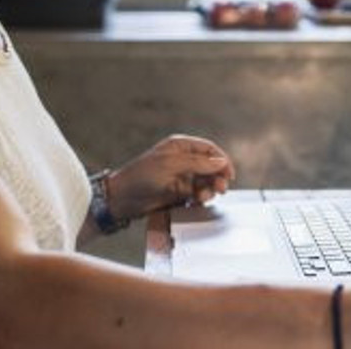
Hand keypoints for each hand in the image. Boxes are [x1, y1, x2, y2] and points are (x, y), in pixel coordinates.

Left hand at [106, 135, 235, 220]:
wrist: (122, 199)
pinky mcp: (178, 193)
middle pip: (210, 167)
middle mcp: (182, 160)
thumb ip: (198, 163)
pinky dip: (199, 198)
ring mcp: (181, 177)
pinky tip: (195, 202)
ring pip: (205, 182)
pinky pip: (197, 194)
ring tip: (202, 197)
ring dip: (208, 190)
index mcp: (180, 146)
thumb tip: (221, 161)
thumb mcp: (171, 165)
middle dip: (217, 177)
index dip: (221, 161)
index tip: (228, 174)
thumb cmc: (141, 176)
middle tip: (220, 189)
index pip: (209, 149)